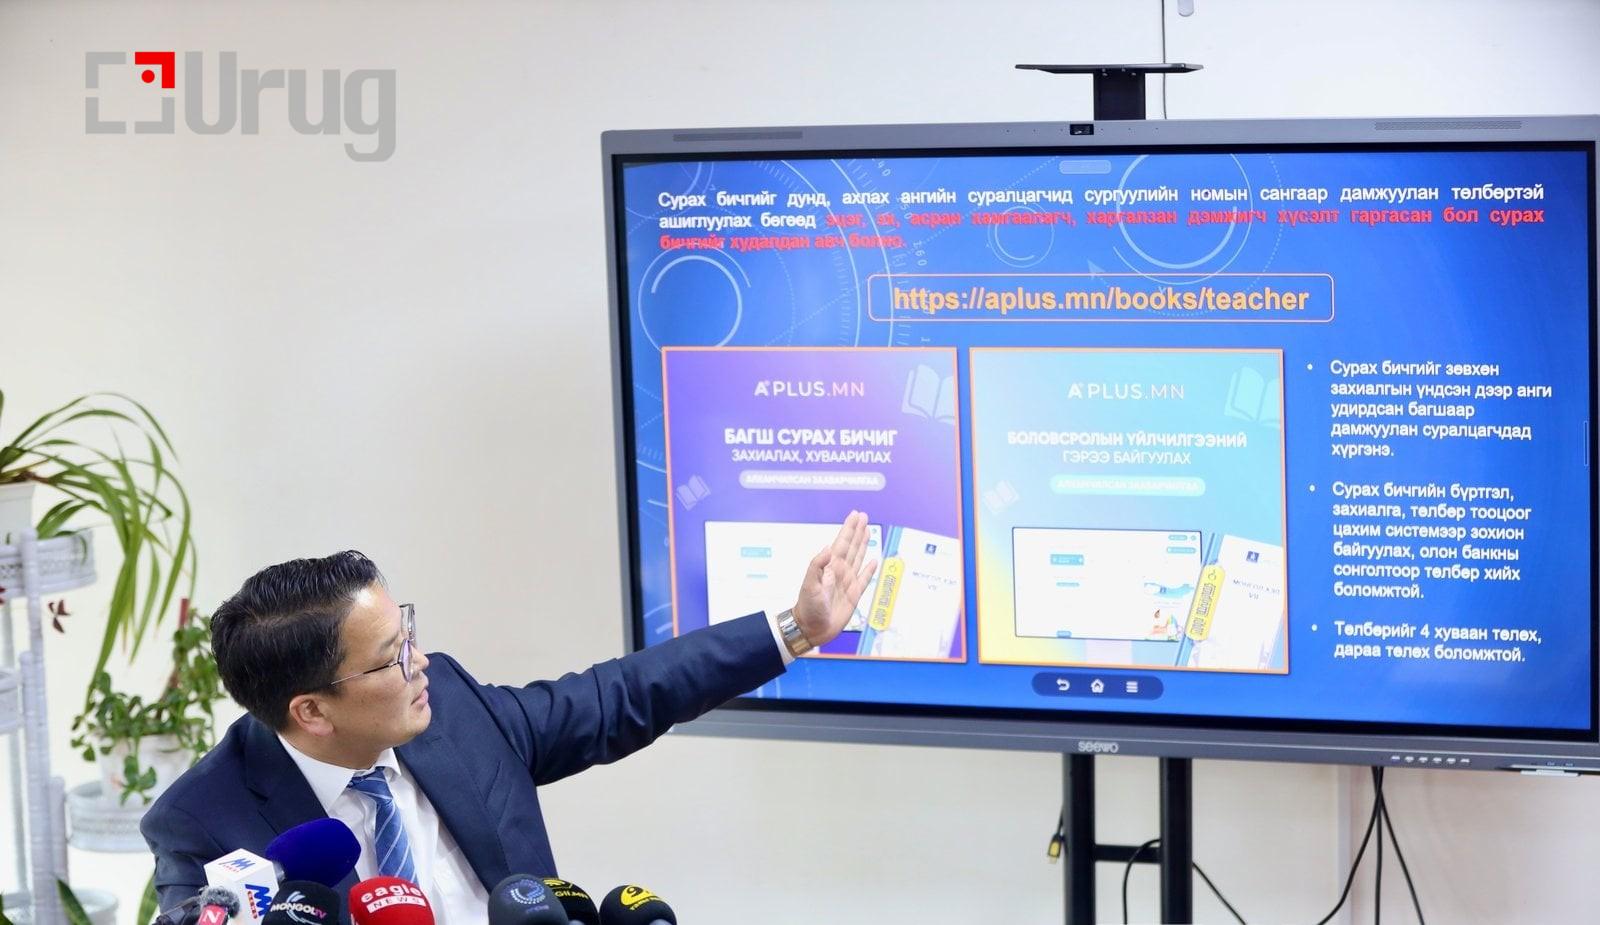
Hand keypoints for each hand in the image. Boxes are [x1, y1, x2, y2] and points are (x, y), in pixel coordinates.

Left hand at [792, 511, 878, 646]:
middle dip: (857, 531)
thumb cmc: (808, 607)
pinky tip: (874, 560)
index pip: (842, 542)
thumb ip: (817, 565)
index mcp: (829, 566)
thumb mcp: (809, 585)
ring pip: (859, 558)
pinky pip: (865, 578)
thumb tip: (828, 548)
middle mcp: (840, 570)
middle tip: (864, 516)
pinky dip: (870, 569)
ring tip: (868, 530)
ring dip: (863, 544)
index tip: (855, 515)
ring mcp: (848, 581)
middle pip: (852, 546)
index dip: (849, 528)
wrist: (812, 628)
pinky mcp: (854, 594)